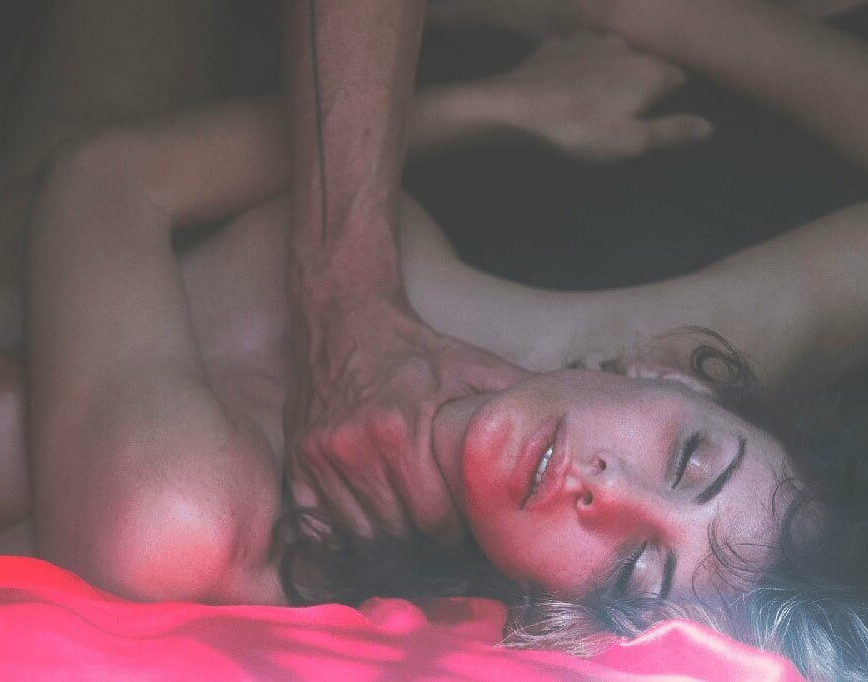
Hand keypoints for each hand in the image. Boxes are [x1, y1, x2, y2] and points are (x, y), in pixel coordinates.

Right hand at [285, 294, 524, 541]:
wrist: (345, 318)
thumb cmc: (415, 350)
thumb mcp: (472, 367)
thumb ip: (515, 402)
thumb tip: (568, 434)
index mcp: (402, 429)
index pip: (437, 520)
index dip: (459, 538)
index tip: (471, 539)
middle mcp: (357, 447)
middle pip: (399, 534)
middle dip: (426, 547)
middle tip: (446, 549)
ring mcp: (323, 457)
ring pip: (361, 535)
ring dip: (388, 545)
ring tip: (412, 540)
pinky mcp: (299, 462)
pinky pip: (320, 524)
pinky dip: (345, 534)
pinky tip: (370, 526)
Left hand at [473, 35, 711, 161]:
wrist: (516, 106)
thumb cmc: (578, 129)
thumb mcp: (631, 142)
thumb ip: (673, 131)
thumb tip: (709, 126)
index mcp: (651, 71)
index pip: (679, 78)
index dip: (671, 99)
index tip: (656, 116)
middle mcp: (627, 47)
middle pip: (647, 63)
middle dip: (643, 83)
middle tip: (624, 112)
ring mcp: (591, 39)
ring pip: (614, 53)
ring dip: (611, 71)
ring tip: (594, 99)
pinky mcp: (559, 42)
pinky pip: (580, 51)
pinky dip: (579, 64)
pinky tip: (566, 84)